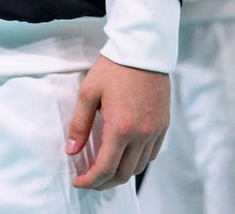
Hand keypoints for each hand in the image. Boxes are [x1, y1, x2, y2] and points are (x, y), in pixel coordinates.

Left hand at [66, 55, 169, 189]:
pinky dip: (136, 161)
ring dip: (120, 173)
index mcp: (121, 128)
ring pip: (138, 167)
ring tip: (103, 169)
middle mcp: (142, 135)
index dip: (90, 180)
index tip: (78, 182)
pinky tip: (123, 155)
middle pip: (123, 173)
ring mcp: (155, 132)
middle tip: (88, 179)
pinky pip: (151, 155)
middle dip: (104, 182)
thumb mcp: (88, 93)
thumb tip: (72, 150)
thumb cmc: (113, 69)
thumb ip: (79, 125)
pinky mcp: (163, 127)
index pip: (106, 167)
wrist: (142, 53)